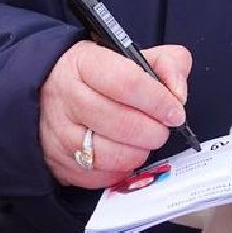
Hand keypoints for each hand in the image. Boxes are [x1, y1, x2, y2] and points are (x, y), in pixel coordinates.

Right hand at [39, 42, 190, 188]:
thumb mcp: (132, 55)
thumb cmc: (100, 76)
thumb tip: (178, 95)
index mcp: (83, 63)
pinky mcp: (61, 165)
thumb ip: (167, 64)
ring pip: (113, 155)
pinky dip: (122, 168)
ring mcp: (59, 134)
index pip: (127, 82)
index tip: (176, 112)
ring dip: (140, 151)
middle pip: (122, 124)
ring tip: (144, 140)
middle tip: (162, 128)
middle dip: (154, 131)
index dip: (159, 101)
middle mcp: (65, 98)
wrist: (52, 96)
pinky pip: (103, 177)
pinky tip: (124, 152)